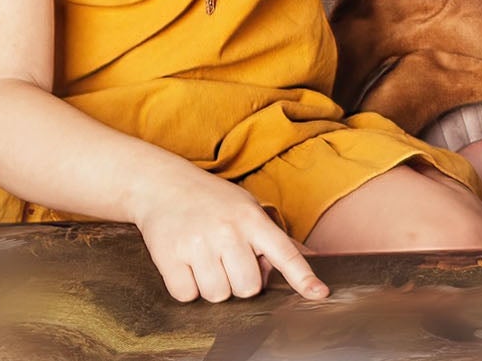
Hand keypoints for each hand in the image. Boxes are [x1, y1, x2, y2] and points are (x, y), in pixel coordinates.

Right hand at [131, 165, 328, 302]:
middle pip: (248, 288)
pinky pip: (187, 296)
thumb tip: (308, 259)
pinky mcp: (169, 257)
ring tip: (205, 259)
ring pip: (218, 295)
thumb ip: (272, 237)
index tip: (319, 293)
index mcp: (251, 218)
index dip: (303, 277)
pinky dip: (187, 287)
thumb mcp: (247, 207)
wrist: (162, 185)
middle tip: (227, 260)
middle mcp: (227, 230)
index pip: (284, 252)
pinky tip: (185, 264)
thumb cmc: (212, 200)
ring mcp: (198, 243)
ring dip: (212, 285)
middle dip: (239, 281)